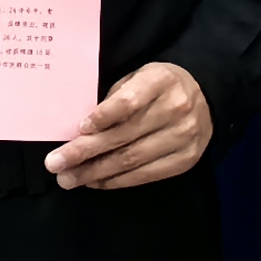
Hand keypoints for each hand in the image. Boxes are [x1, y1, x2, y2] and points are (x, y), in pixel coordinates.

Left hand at [47, 60, 211, 190]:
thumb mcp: (138, 78)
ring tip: (68, 178)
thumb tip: (79, 131)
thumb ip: (114, 99)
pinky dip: (116, 181)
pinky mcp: (185, 160)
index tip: (79, 128)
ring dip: (95, 172)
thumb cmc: (157, 87)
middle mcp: (175, 109)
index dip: (103, 116)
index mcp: (160, 81)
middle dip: (85, 152)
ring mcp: (183, 137)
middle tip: (55, 163)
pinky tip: (95, 182)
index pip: (130, 101)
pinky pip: (144, 175)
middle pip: (124, 136)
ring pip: (131, 160)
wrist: (205, 98)